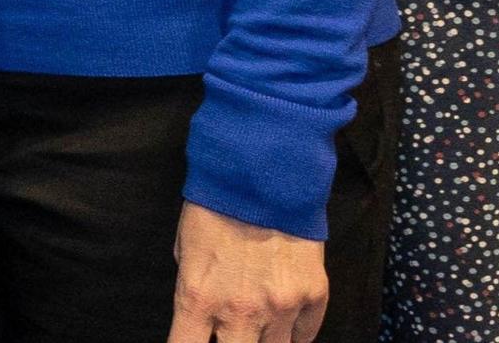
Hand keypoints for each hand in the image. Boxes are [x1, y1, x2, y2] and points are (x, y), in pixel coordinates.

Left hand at [168, 202, 326, 342]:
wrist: (263, 173)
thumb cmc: (215, 205)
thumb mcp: (185, 247)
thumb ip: (193, 286)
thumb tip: (201, 311)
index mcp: (198, 298)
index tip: (193, 342)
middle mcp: (240, 311)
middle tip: (232, 329)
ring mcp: (281, 307)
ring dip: (265, 339)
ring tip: (258, 324)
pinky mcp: (313, 295)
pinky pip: (306, 334)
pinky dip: (294, 332)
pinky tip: (284, 318)